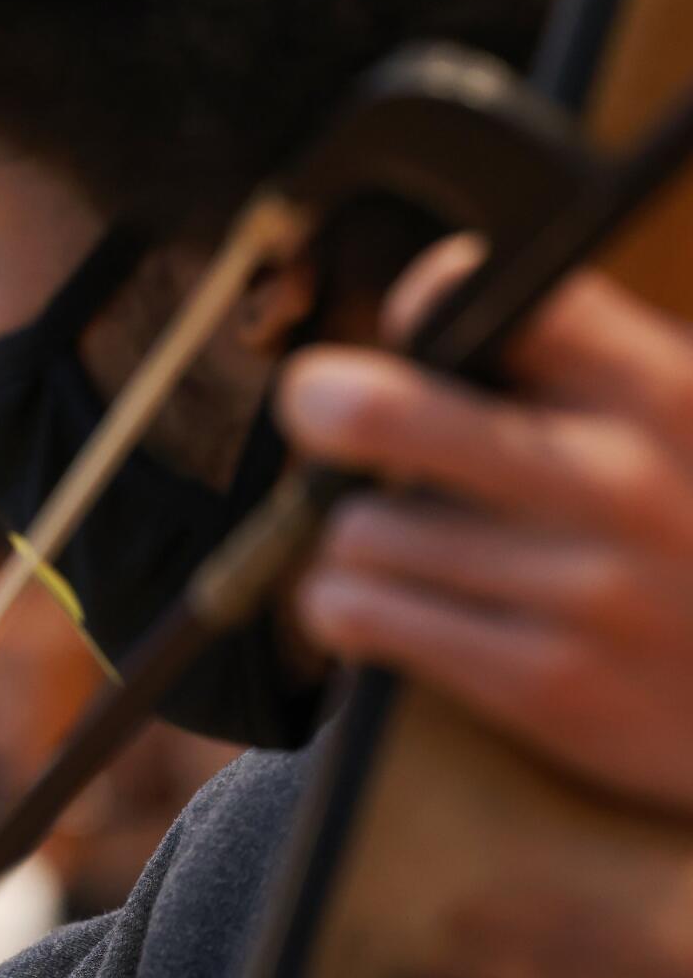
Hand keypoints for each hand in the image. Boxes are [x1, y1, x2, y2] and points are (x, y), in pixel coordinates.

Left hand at [278, 236, 692, 813]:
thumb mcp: (674, 421)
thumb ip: (569, 362)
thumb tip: (415, 313)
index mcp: (658, 389)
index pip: (487, 296)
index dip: (422, 308)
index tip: (413, 335)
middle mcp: (620, 480)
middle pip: (375, 409)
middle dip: (320, 402)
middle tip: (321, 412)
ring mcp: (584, 587)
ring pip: (356, 526)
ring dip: (354, 535)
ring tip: (399, 543)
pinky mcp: (545, 681)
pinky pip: (358, 613)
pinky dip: (344, 607)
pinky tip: (388, 604)